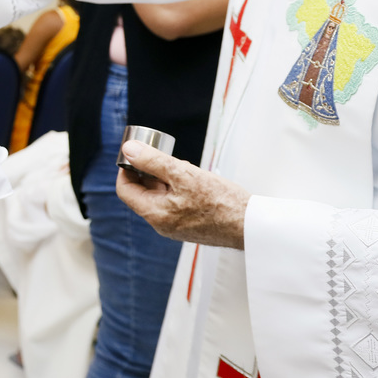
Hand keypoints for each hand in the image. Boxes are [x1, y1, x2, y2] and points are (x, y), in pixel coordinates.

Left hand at [115, 142, 250, 248]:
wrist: (251, 226)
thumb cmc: (221, 202)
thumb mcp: (183, 174)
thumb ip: (153, 161)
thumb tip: (129, 149)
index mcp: (154, 214)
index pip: (125, 189)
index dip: (126, 169)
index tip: (135, 154)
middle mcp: (161, 224)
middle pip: (142, 193)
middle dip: (149, 171)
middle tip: (162, 156)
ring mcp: (175, 227)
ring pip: (159, 197)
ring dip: (165, 179)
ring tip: (181, 167)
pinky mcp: (189, 226)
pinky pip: (174, 204)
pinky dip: (177, 189)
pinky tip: (192, 180)